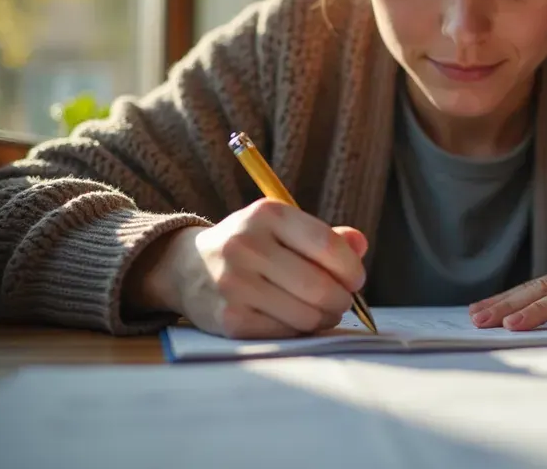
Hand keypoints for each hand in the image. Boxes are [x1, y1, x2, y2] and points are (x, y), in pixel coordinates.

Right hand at [135, 199, 367, 338]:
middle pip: (320, 286)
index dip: (352, 269)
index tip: (356, 280)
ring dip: (326, 318)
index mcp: (268, 214)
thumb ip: (326, 237)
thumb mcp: (283, 229)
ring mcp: (234, 283)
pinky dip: (301, 331)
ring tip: (324, 313)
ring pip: (306, 314)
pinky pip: (285, 332)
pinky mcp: (229, 318)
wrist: (186, 267)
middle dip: (342, 300)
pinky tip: (299, 321)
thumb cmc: (251, 247)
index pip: (328, 246)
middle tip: (343, 302)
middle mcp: (247, 245)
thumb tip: (360, 245)